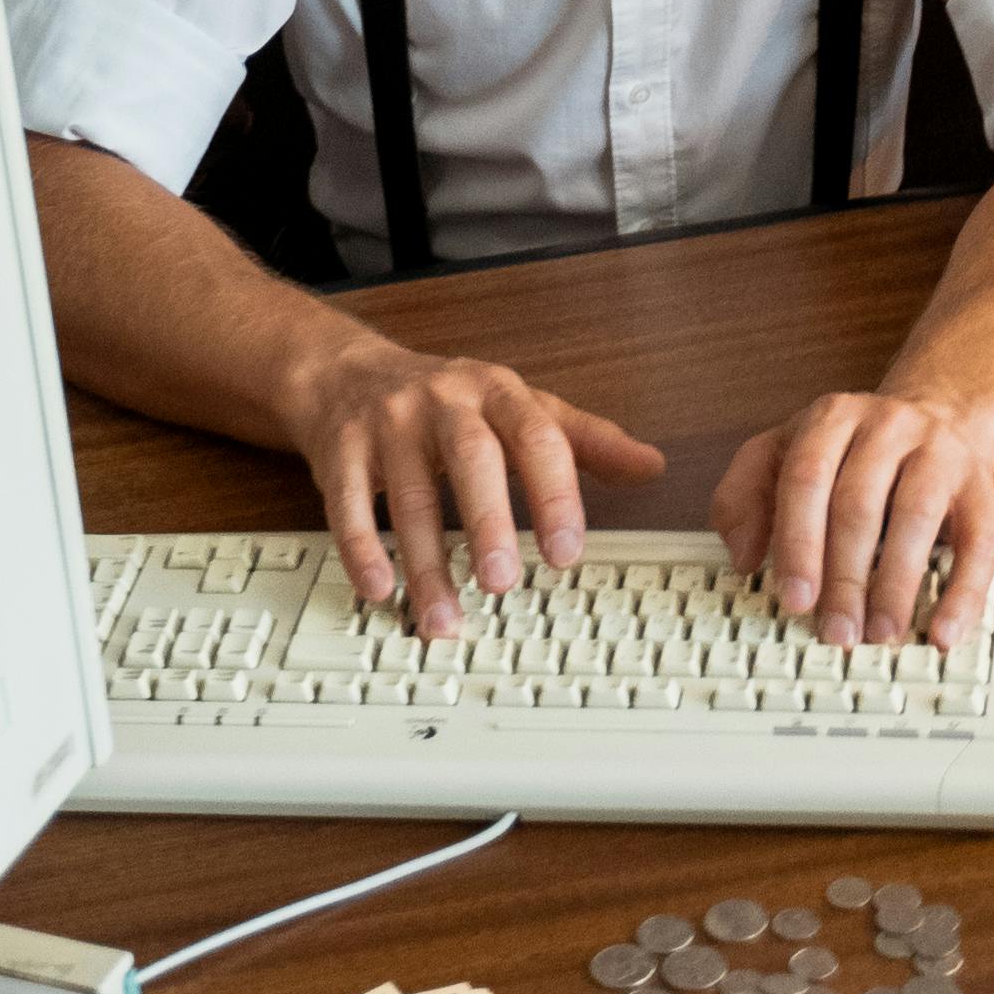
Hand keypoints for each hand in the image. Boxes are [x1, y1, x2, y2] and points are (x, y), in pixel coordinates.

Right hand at [283, 336, 662, 642]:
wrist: (348, 374)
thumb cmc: (448, 401)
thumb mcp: (520, 408)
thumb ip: (584, 441)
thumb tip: (653, 467)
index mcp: (497, 393)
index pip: (537, 437)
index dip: (554, 494)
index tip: (567, 553)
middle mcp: (443, 401)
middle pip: (470, 458)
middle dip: (488, 522)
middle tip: (503, 582)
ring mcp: (388, 423)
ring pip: (408, 494)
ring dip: (426, 562)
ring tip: (444, 619)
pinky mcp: (340, 449)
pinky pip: (347, 502)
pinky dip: (362, 549)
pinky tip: (379, 589)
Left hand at [713, 387, 993, 651]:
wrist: (939, 415)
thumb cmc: (850, 453)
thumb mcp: (784, 453)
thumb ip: (745, 495)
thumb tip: (743, 556)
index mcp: (832, 419)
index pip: (807, 477)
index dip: (799, 542)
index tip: (794, 598)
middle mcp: (887, 426)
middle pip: (860, 503)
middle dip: (845, 577)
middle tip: (836, 632)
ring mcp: (939, 453)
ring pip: (917, 517)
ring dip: (896, 584)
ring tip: (880, 633)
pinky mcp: (982, 487)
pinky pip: (979, 542)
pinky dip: (963, 593)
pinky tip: (943, 632)